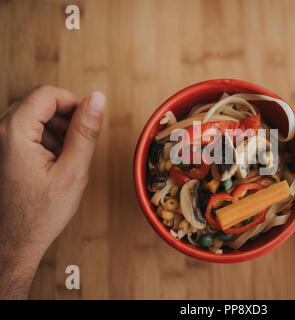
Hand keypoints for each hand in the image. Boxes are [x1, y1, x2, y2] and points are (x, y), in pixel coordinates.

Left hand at [0, 85, 104, 298]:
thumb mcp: (73, 171)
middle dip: (64, 119)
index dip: (73, 103)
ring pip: (32, 117)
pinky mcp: (1, 151)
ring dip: (55, 130)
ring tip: (66, 158)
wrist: (15, 242)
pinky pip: (24, 131)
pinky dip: (43, 140)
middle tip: (78, 145)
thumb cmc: (40, 213)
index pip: (47, 94)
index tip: (88, 122)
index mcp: (14, 133)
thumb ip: (86, 131)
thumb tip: (97, 100)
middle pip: (38, 103)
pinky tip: (53, 163)